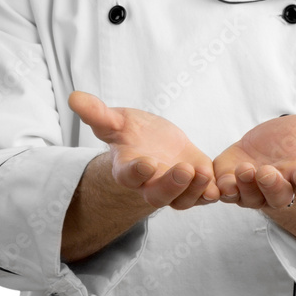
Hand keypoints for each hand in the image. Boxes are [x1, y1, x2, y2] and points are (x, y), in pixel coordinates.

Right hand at [68, 91, 220, 209]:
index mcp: (128, 169)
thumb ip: (97, 113)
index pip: (130, 175)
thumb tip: (73, 96)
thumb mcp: (116, 120)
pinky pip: (204, 195)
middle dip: (171, 185)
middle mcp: (150, 185)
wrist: (152, 143)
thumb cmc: (131, 133)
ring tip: (204, 172)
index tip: (146, 163)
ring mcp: (174, 188)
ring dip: (195, 189)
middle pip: (158, 195)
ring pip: (183, 199)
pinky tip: (222, 184)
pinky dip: (212, 192)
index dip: (137, 171)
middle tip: (183, 170)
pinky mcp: (195, 185)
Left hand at [213, 108, 295, 209]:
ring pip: (250, 197)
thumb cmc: (291, 141)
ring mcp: (254, 192)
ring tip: (245, 169)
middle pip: (278, 196)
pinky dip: (221, 191)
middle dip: (273, 185)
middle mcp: (279, 190)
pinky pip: (225, 194)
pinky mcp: (231, 188)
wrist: (263, 147)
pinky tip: (218, 183)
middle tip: (268, 172)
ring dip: (246, 186)